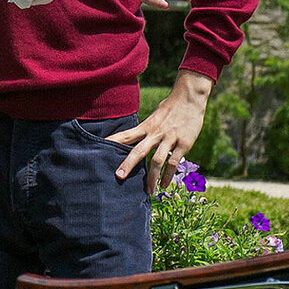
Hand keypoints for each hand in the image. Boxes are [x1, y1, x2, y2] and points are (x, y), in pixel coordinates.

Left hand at [109, 70, 211, 192]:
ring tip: (148, 191)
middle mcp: (156, 133)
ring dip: (152, 177)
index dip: (112, 143)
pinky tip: (165, 184)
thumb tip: (136, 139)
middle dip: (128, 164)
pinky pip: (175, 162)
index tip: (99, 150)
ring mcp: (170, 138)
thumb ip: (146, 129)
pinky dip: (169, 175)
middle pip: (139, 150)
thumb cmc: (171, 107)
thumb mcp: (154, 116)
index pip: (126, 135)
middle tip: (118, 177)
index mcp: (146, 126)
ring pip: (157, 160)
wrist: (190, 97)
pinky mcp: (184, 144)